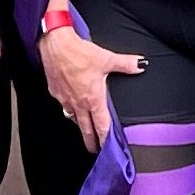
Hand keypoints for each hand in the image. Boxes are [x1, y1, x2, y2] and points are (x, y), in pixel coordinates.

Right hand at [39, 22, 145, 149]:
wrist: (55, 45)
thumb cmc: (79, 53)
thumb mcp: (107, 58)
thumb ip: (125, 64)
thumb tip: (139, 64)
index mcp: (93, 98)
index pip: (101, 125)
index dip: (104, 139)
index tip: (106, 148)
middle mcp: (79, 103)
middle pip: (86, 129)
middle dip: (90, 141)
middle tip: (93, 149)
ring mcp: (65, 99)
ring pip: (73, 118)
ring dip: (80, 125)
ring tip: (84, 129)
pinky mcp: (55, 92)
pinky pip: (63, 105)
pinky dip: (68, 108)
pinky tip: (70, 104)